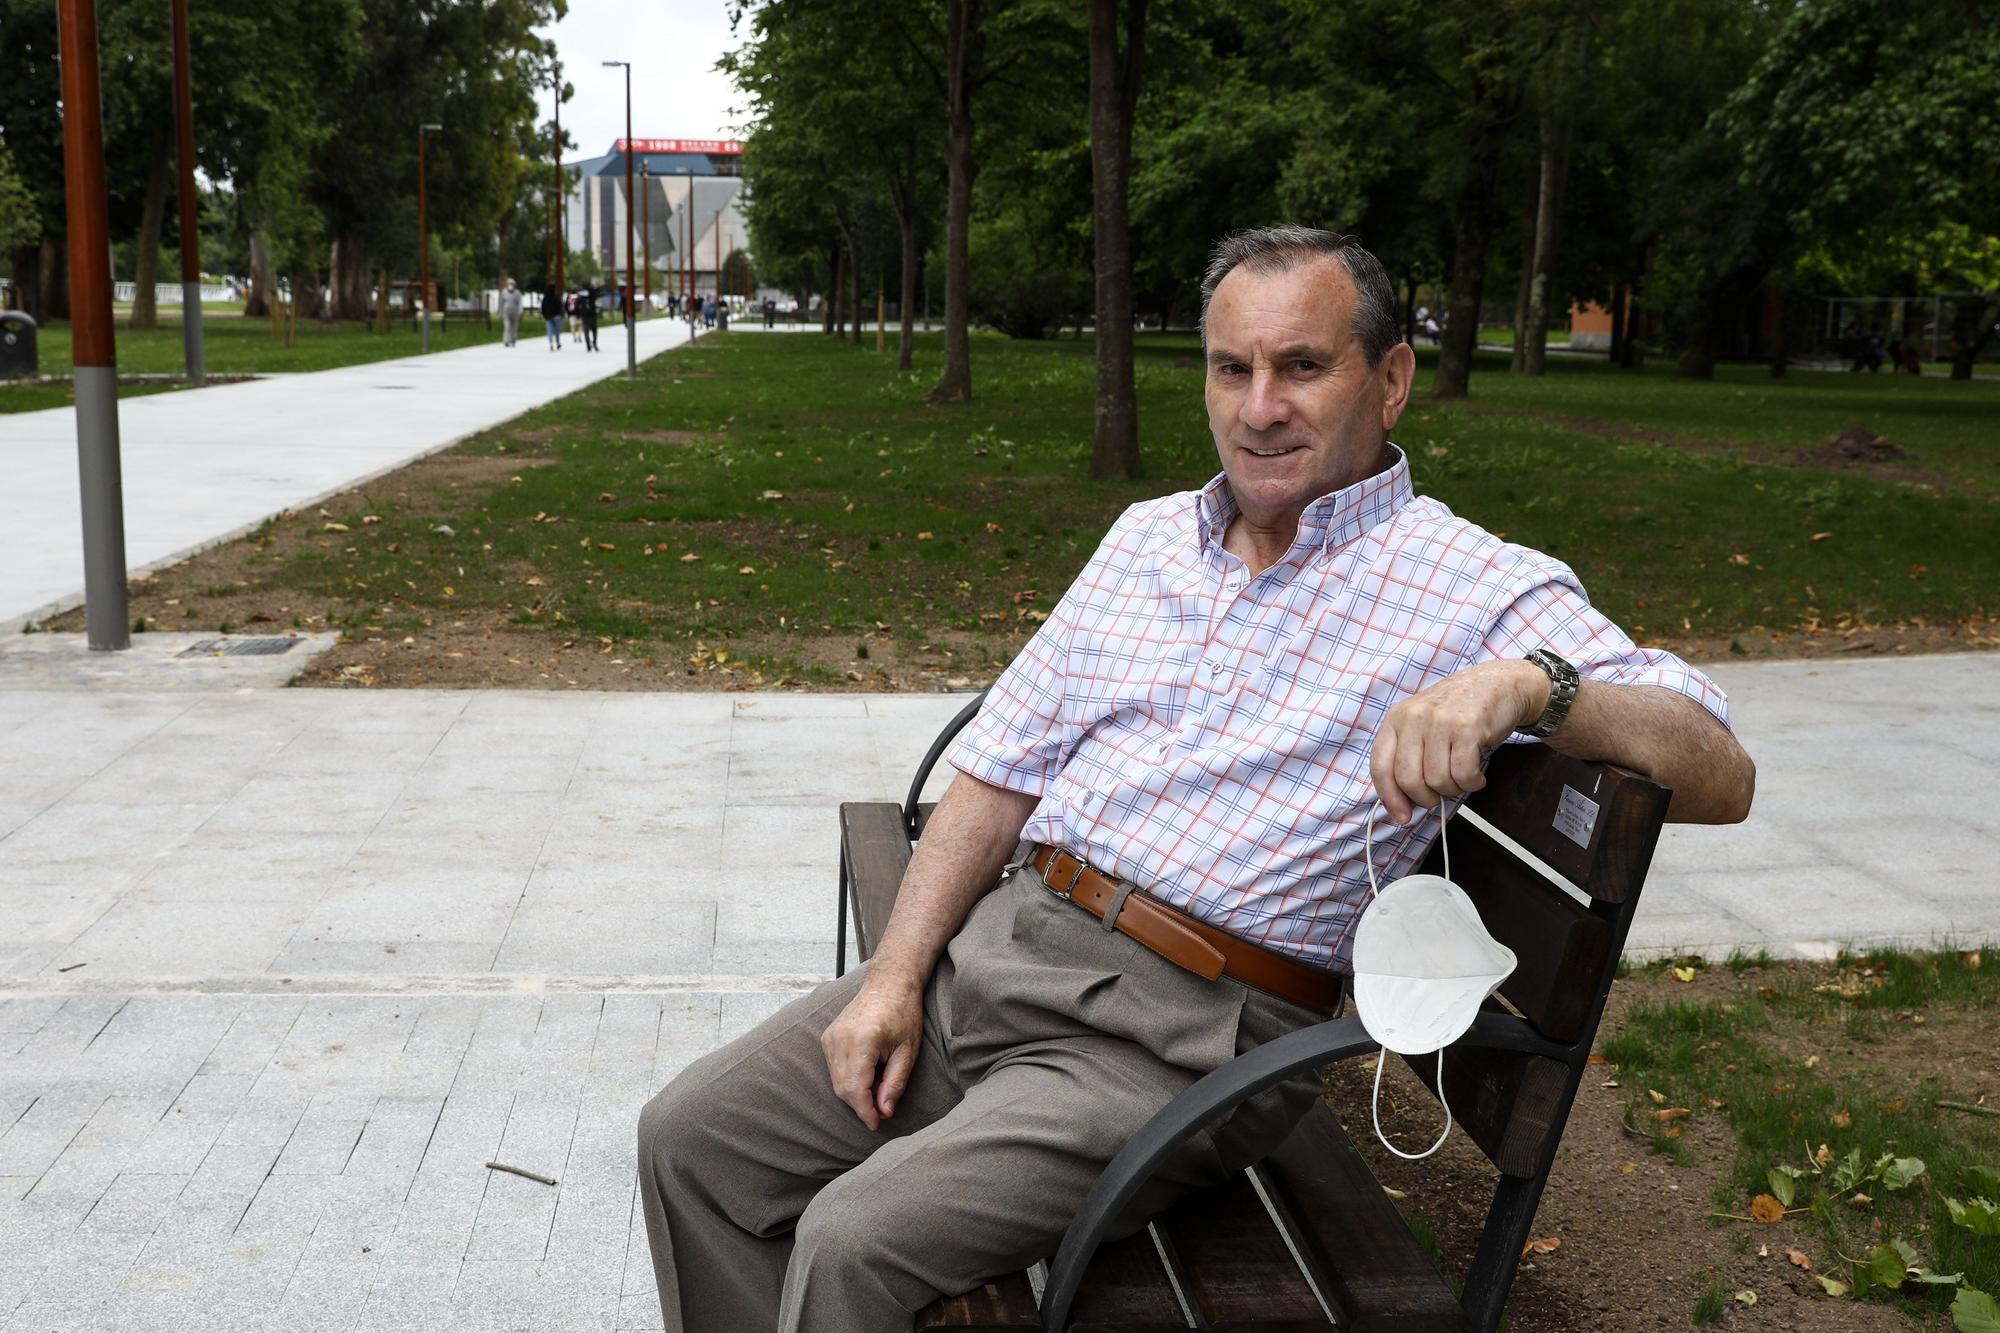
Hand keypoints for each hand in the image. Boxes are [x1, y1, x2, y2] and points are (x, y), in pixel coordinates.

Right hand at [820, 975, 924, 1130]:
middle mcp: (840, 1039)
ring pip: (836, 1081)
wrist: (889, 984)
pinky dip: (848, 1079)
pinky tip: (867, 1074)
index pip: (855, 1089)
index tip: (876, 1124)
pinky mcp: (827, 1037)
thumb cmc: (903, 1014)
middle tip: (882, 1108)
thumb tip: (884, 1111)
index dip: (865, 1111)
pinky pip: (834, 1069)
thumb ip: (894, 1084)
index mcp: (862, 1041)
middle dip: (861, 1104)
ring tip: (878, 1087)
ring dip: (855, 1092)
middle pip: (843, 1088)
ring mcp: (830, 1037)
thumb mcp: (907, 1052)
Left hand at [1369, 660, 1545, 824]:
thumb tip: (1401, 808)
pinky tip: (1477, 775)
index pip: (1380, 767)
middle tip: (1442, 792)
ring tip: (1463, 776)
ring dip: (1455, 789)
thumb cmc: (1458, 711)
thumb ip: (1408, 757)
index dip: (1390, 798)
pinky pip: (1464, 774)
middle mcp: (1414, 718)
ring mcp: (1440, 721)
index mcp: (1396, 719)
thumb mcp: (1422, 725)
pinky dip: (1472, 783)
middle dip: (1428, 798)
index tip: (1402, 817)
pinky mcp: (1468, 727)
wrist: (1499, 683)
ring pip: (1438, 780)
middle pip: (1409, 780)